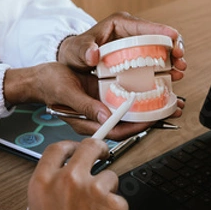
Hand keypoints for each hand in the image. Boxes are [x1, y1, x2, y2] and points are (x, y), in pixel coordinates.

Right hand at [3, 62, 180, 139]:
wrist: (39, 78)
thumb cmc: (48, 84)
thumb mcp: (66, 92)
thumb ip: (85, 106)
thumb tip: (104, 115)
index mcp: (87, 123)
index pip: (117, 131)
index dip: (137, 127)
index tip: (153, 120)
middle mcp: (97, 119)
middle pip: (128, 124)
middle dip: (150, 119)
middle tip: (171, 110)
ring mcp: (101, 110)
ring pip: (128, 114)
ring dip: (148, 109)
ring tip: (169, 102)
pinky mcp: (102, 99)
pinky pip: (124, 103)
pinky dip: (138, 98)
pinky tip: (151, 91)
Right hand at [27, 139, 128, 209]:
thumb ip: (52, 191)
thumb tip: (65, 180)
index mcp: (43, 182)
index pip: (58, 148)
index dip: (70, 146)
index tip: (76, 149)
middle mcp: (68, 180)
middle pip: (89, 147)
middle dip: (98, 149)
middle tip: (102, 155)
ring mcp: (93, 189)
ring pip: (109, 176)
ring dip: (108, 190)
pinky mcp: (114, 202)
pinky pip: (120, 200)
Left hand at [57, 12, 186, 81]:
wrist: (73, 63)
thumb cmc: (75, 52)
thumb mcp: (76, 50)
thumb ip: (83, 50)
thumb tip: (93, 54)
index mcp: (120, 24)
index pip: (145, 26)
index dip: (162, 31)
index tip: (174, 39)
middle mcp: (132, 34)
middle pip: (159, 38)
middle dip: (173, 48)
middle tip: (180, 60)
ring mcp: (137, 48)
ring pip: (161, 52)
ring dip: (173, 62)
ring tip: (180, 72)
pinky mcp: (138, 61)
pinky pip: (156, 64)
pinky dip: (165, 71)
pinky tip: (172, 79)